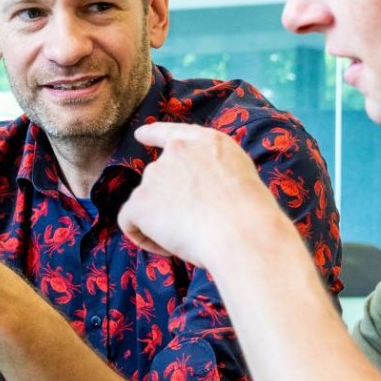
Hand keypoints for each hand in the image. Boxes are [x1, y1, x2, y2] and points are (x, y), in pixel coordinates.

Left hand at [121, 123, 283, 268]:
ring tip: (189, 238)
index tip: (140, 135)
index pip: (171, 133)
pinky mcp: (140, 201)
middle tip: (194, 225)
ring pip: (146, 203)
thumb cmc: (251, 214)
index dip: (153, 134)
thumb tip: (200, 192)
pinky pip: (129, 222)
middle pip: (158, 178)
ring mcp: (155, 175)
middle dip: (168, 202)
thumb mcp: (240, 175)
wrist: (241, 231)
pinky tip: (168, 247)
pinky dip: (144, 238)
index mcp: (206, 142)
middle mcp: (176, 152)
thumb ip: (214, 172)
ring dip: (160, 221)